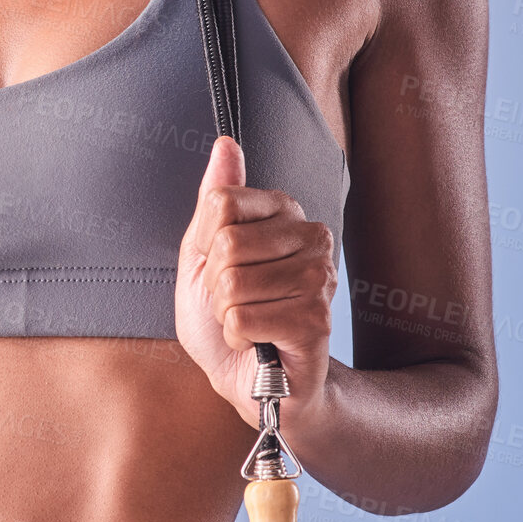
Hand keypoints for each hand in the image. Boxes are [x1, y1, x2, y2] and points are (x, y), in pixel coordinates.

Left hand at [174, 136, 336, 430]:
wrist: (250, 378)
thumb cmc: (226, 313)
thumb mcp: (203, 251)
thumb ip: (214, 197)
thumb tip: (225, 143)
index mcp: (282, 210)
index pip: (220, 202)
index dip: (204, 242)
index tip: (217, 263)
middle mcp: (310, 235)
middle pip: (227, 243)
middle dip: (216, 282)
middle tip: (235, 299)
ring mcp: (319, 277)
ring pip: (234, 283)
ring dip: (226, 313)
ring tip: (249, 319)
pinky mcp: (317, 319)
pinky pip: (244, 318)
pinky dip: (238, 336)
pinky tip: (259, 339)